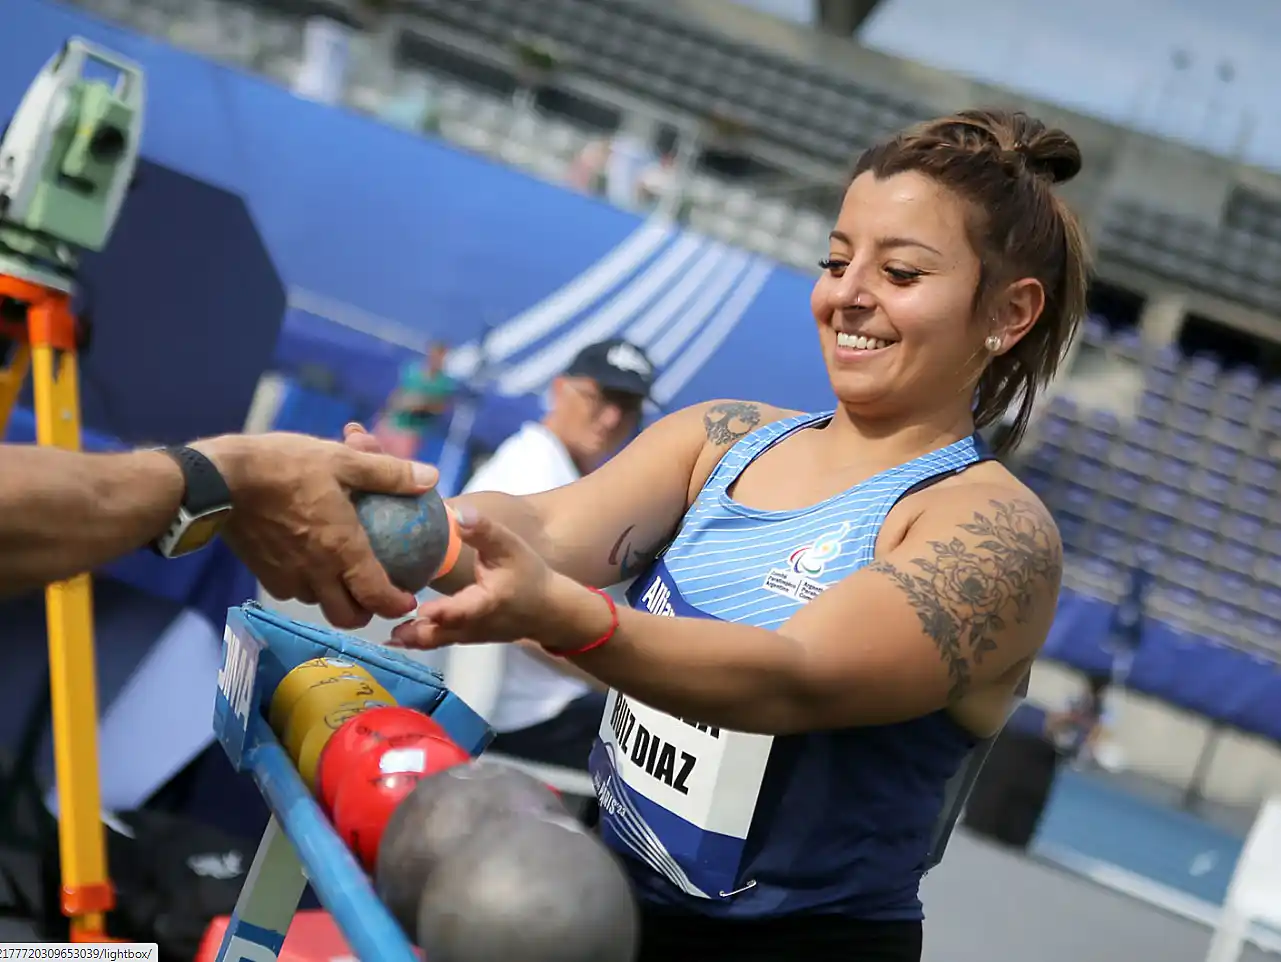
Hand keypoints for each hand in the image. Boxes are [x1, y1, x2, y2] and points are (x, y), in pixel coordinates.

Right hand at [193, 431, 437, 628]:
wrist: (219, 479)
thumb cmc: (284, 465)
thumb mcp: (342, 460)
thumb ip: (388, 473)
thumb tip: (430, 478)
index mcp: (342, 550)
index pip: (376, 596)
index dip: (396, 604)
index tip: (407, 599)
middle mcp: (316, 573)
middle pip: (347, 616)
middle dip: (365, 612)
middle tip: (374, 594)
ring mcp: (287, 577)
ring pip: (318, 604)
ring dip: (334, 597)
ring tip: (342, 574)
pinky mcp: (263, 574)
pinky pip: (293, 591)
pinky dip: (306, 584)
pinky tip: (308, 561)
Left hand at [388, 508, 609, 651]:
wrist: (549, 610)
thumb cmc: (528, 574)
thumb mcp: (510, 547)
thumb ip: (483, 531)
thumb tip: (457, 512)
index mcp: (488, 602)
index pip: (464, 610)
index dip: (443, 612)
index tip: (421, 611)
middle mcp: (476, 625)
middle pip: (443, 633)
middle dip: (417, 634)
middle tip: (389, 630)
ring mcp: (470, 636)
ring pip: (438, 642)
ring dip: (413, 640)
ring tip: (388, 637)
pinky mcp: (465, 638)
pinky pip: (440, 642)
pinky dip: (419, 641)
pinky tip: (397, 637)